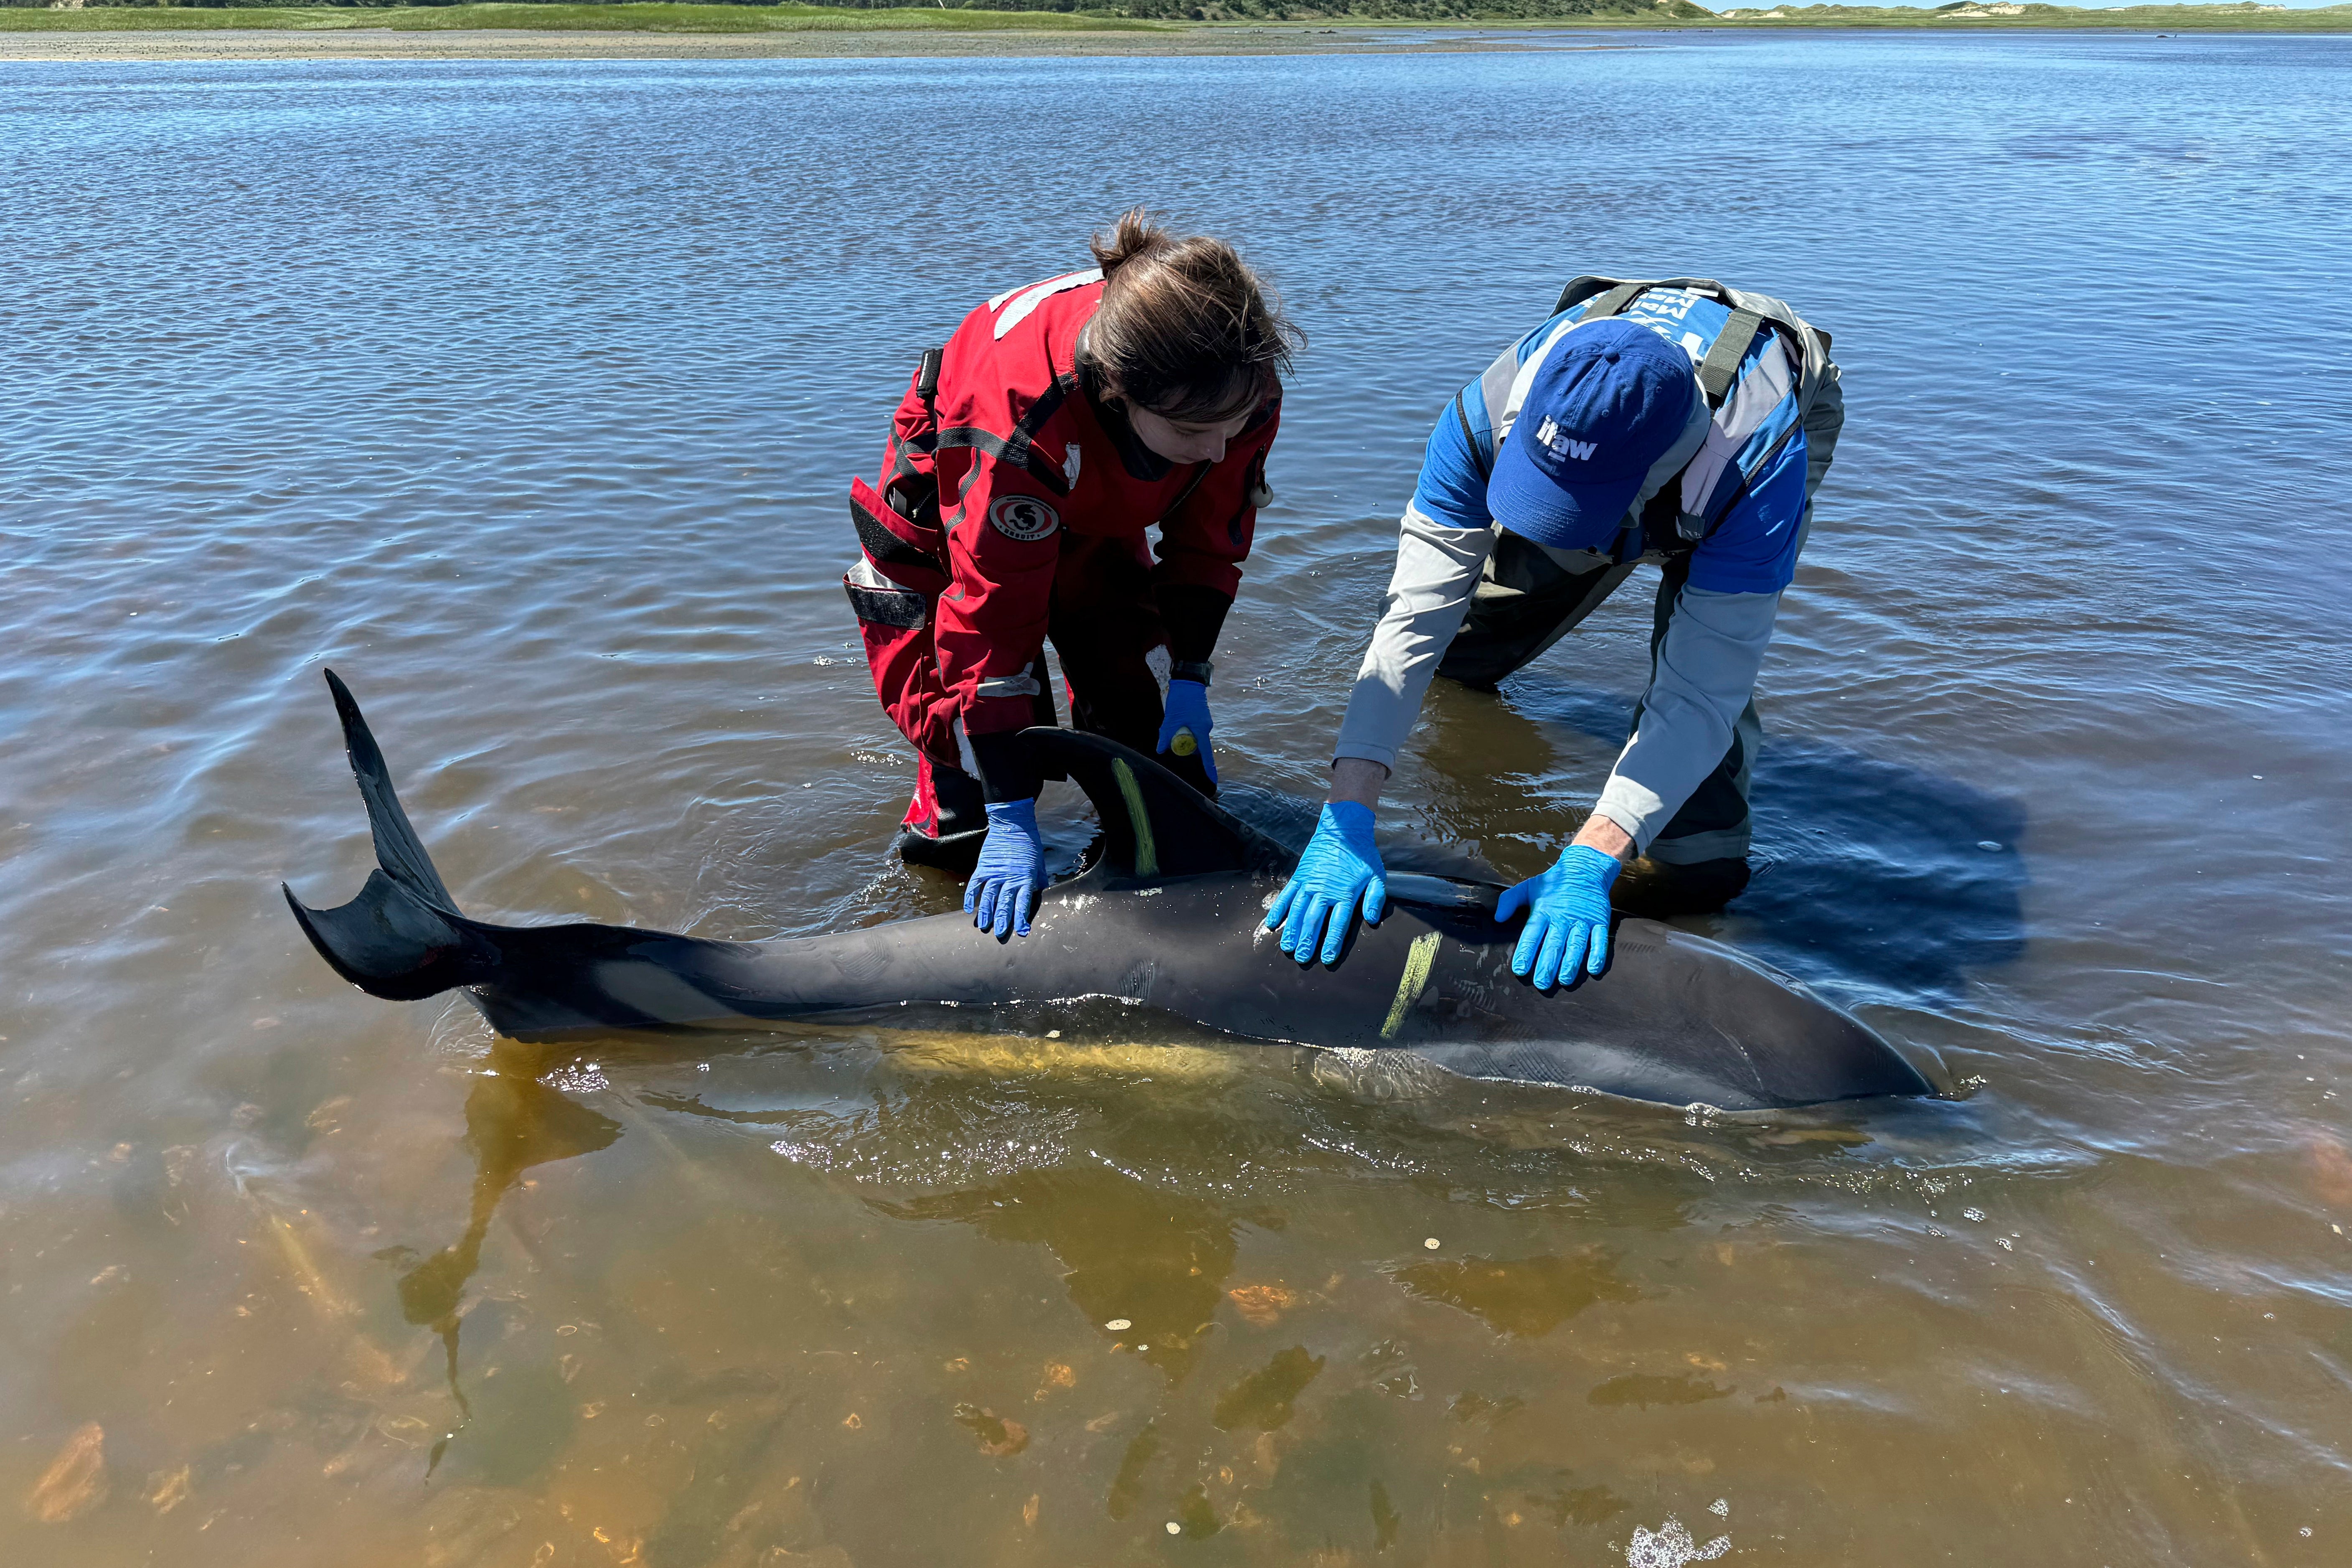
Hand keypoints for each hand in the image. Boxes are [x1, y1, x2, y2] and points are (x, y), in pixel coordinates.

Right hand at [966, 799, 1043, 938]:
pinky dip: (970, 897)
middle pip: (1005, 902)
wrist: (1013, 825)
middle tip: (999, 934)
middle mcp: (1010, 877)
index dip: (1022, 918)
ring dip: (985, 912)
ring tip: (983, 926)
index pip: (1024, 902)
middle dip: (1002, 920)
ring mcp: (995, 872)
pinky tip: (968, 909)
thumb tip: (1033, 900)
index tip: (1022, 932)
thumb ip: (1036, 884)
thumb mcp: (1039, 866)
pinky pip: (975, 884)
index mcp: (1026, 878)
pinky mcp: (983, 866)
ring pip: (988, 896)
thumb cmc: (1029, 847)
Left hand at [1155, 679, 1216, 786]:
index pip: (1206, 755)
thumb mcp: (1170, 718)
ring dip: (1183, 738)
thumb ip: (1165, 735)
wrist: (1188, 680)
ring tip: (1172, 726)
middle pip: (1198, 747)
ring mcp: (1204, 723)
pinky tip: (1175, 723)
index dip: (1208, 768)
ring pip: (1194, 738)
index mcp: (1202, 730)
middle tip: (1172, 743)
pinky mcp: (1201, 718)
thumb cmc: (1181, 698)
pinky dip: (1185, 731)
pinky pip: (1194, 731)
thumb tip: (1160, 750)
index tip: (1212, 781)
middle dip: (1186, 749)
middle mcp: (1206, 728)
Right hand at [1264, 802, 1385, 965]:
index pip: (1337, 923)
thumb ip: (1375, 899)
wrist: (1343, 829)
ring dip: (1291, 930)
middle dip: (1307, 941)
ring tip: (1287, 947)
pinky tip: (1272, 923)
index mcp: (1344, 893)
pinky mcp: (1299, 876)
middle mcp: (1324, 891)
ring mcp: (1309, 883)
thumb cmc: (1362, 855)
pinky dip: (1278, 909)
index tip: (1327, 959)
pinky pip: (1286, 894)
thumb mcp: (1376, 876)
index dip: (1331, 942)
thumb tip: (1373, 920)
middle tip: (1302, 959)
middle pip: (1313, 920)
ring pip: (1297, 910)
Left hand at [1496, 844, 1621, 988]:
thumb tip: (1498, 918)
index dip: (1525, 952)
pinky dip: (1597, 954)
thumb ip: (1510, 900)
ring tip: (1564, 980)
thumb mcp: (1529, 886)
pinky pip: (1600, 940)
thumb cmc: (1554, 881)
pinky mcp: (1600, 920)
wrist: (1586, 868)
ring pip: (1576, 944)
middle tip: (1541, 983)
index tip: (1519, 969)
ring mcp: (1583, 920)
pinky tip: (1593, 969)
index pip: (1532, 934)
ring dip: (1570, 963)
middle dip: (1547, 964)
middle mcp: (1563, 917)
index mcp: (1544, 910)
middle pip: (1554, 943)